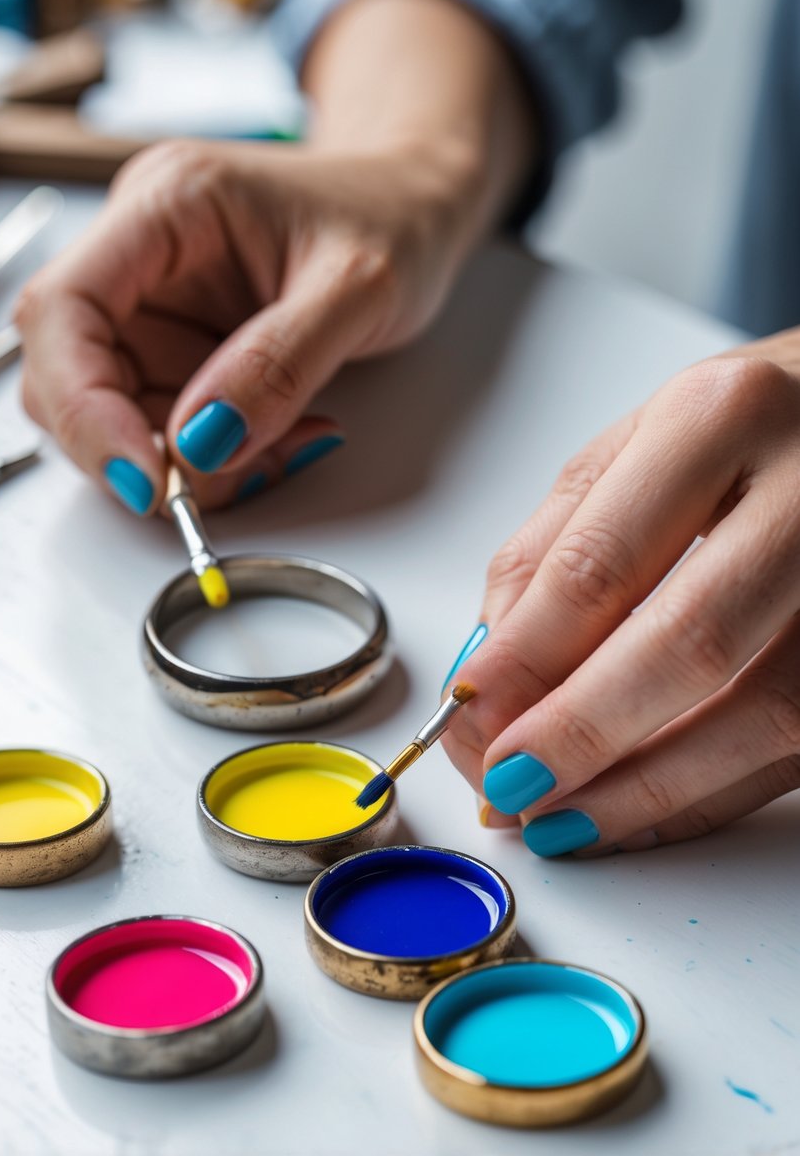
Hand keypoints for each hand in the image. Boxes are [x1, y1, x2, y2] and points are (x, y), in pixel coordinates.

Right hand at [17, 138, 478, 512]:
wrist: (414, 208)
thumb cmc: (391, 216)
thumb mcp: (358, 287)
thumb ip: (280, 365)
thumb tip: (203, 442)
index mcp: (167, 206)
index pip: (64, 309)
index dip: (83, 404)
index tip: (144, 476)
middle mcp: (143, 256)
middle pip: (69, 372)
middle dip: (137, 446)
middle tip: (223, 479)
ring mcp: (158, 307)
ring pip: (116, 415)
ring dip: (188, 461)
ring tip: (283, 445)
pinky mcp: (180, 350)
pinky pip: (166, 426)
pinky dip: (216, 457)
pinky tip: (278, 437)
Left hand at [443, 337, 799, 854]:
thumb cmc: (750, 428)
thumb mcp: (637, 446)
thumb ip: (555, 546)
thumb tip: (490, 667)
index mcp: (719, 419)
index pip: (602, 562)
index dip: (525, 659)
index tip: (469, 715)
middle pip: (688, 642)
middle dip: (580, 734)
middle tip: (507, 783)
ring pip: (763, 713)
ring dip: (646, 789)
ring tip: (559, 817)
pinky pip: (796, 745)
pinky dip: (710, 793)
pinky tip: (640, 806)